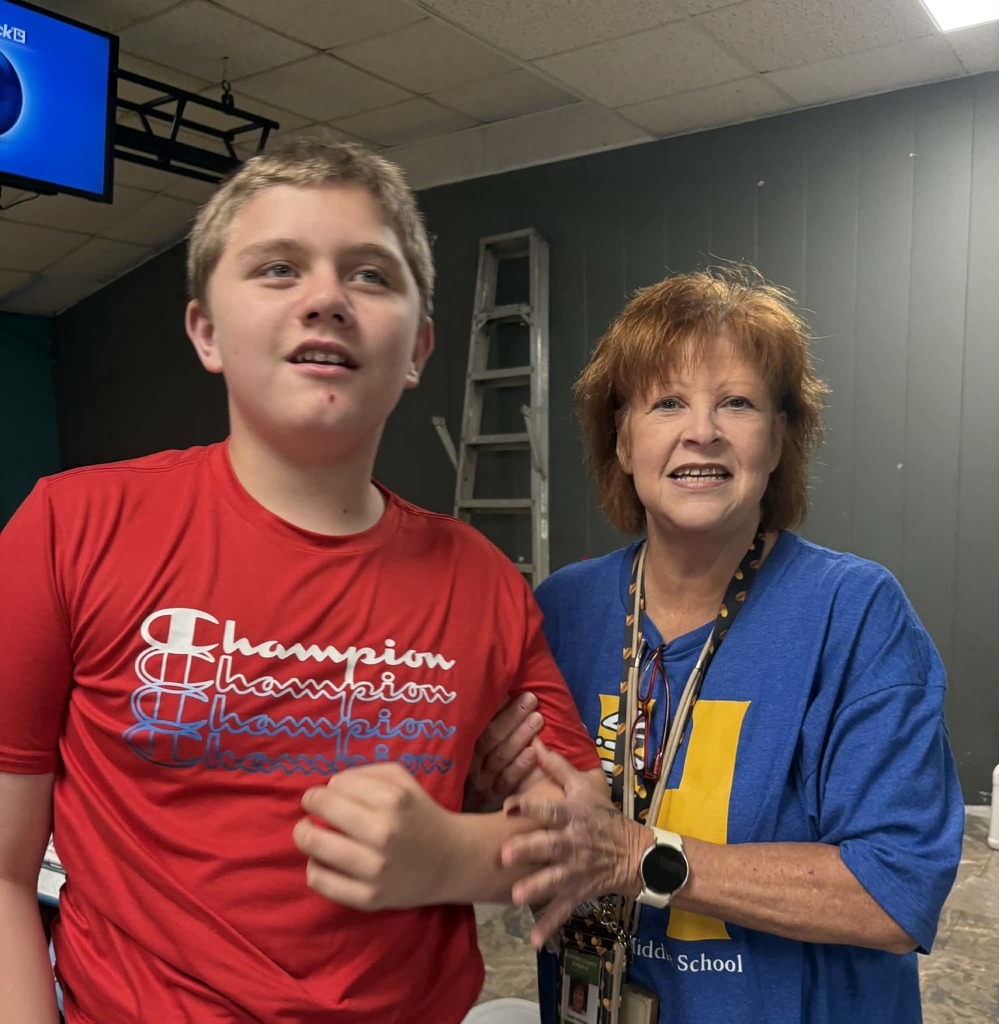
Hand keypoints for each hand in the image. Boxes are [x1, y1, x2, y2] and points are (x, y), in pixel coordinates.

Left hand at [294, 762, 455, 910]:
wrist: (450, 861)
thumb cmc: (419, 814)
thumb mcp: (403, 780)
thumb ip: (365, 773)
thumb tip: (329, 786)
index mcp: (393, 800)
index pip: (336, 784)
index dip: (329, 787)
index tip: (333, 794)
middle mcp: (383, 833)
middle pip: (321, 809)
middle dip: (311, 803)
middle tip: (314, 809)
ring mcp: (375, 869)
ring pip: (314, 845)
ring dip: (305, 835)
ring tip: (311, 833)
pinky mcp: (368, 898)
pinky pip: (320, 881)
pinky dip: (314, 867)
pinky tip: (324, 861)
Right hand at [463, 692, 544, 811]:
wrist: (454, 830)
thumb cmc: (464, 782)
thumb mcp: (463, 757)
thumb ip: (477, 733)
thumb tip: (501, 698)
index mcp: (461, 751)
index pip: (479, 727)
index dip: (494, 710)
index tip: (509, 691)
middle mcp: (469, 767)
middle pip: (491, 740)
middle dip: (512, 718)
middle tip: (530, 699)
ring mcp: (481, 785)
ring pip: (500, 758)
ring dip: (519, 737)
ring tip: (538, 718)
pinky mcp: (492, 802)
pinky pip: (507, 782)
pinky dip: (520, 767)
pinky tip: (534, 753)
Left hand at [500, 741, 650, 947]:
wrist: (636, 852)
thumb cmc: (604, 815)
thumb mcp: (585, 787)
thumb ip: (557, 767)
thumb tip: (534, 742)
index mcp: (572, 815)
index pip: (549, 809)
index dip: (529, 807)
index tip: (507, 807)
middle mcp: (573, 842)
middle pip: (548, 845)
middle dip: (528, 851)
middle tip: (504, 856)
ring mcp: (577, 869)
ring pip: (554, 880)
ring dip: (536, 889)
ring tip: (516, 897)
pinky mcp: (579, 891)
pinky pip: (563, 910)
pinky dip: (549, 926)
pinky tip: (533, 940)